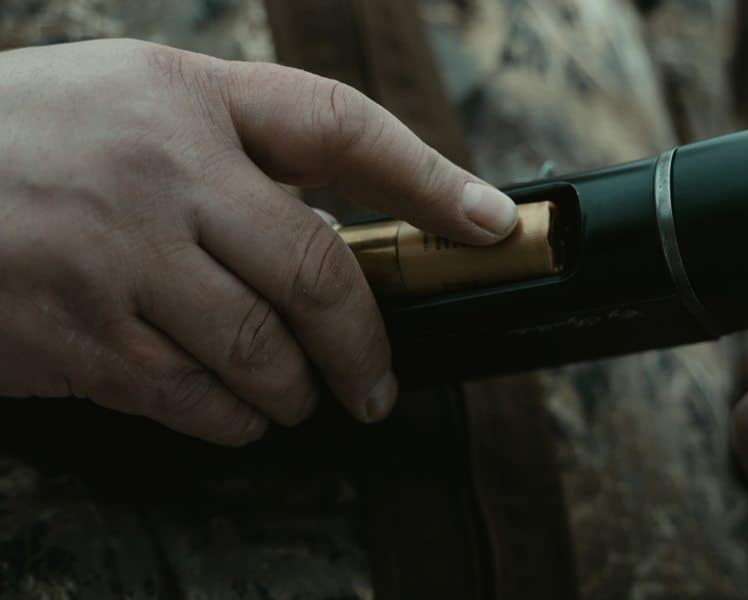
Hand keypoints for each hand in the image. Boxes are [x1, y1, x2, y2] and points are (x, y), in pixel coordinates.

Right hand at [0, 39, 516, 444]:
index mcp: (186, 99)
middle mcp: (161, 173)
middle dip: (365, 343)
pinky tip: (239, 416)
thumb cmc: (25, 140)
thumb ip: (233, 149)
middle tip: (379, 384)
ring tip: (300, 397)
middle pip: (316, 270)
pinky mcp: (77, 339)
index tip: (487, 222)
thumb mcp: (133, 102)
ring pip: (262, 352)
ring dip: (298, 390)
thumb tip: (335, 220)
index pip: (339, 129)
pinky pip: (193, 399)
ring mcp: (117, 259)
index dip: (428, 179)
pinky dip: (235, 421)